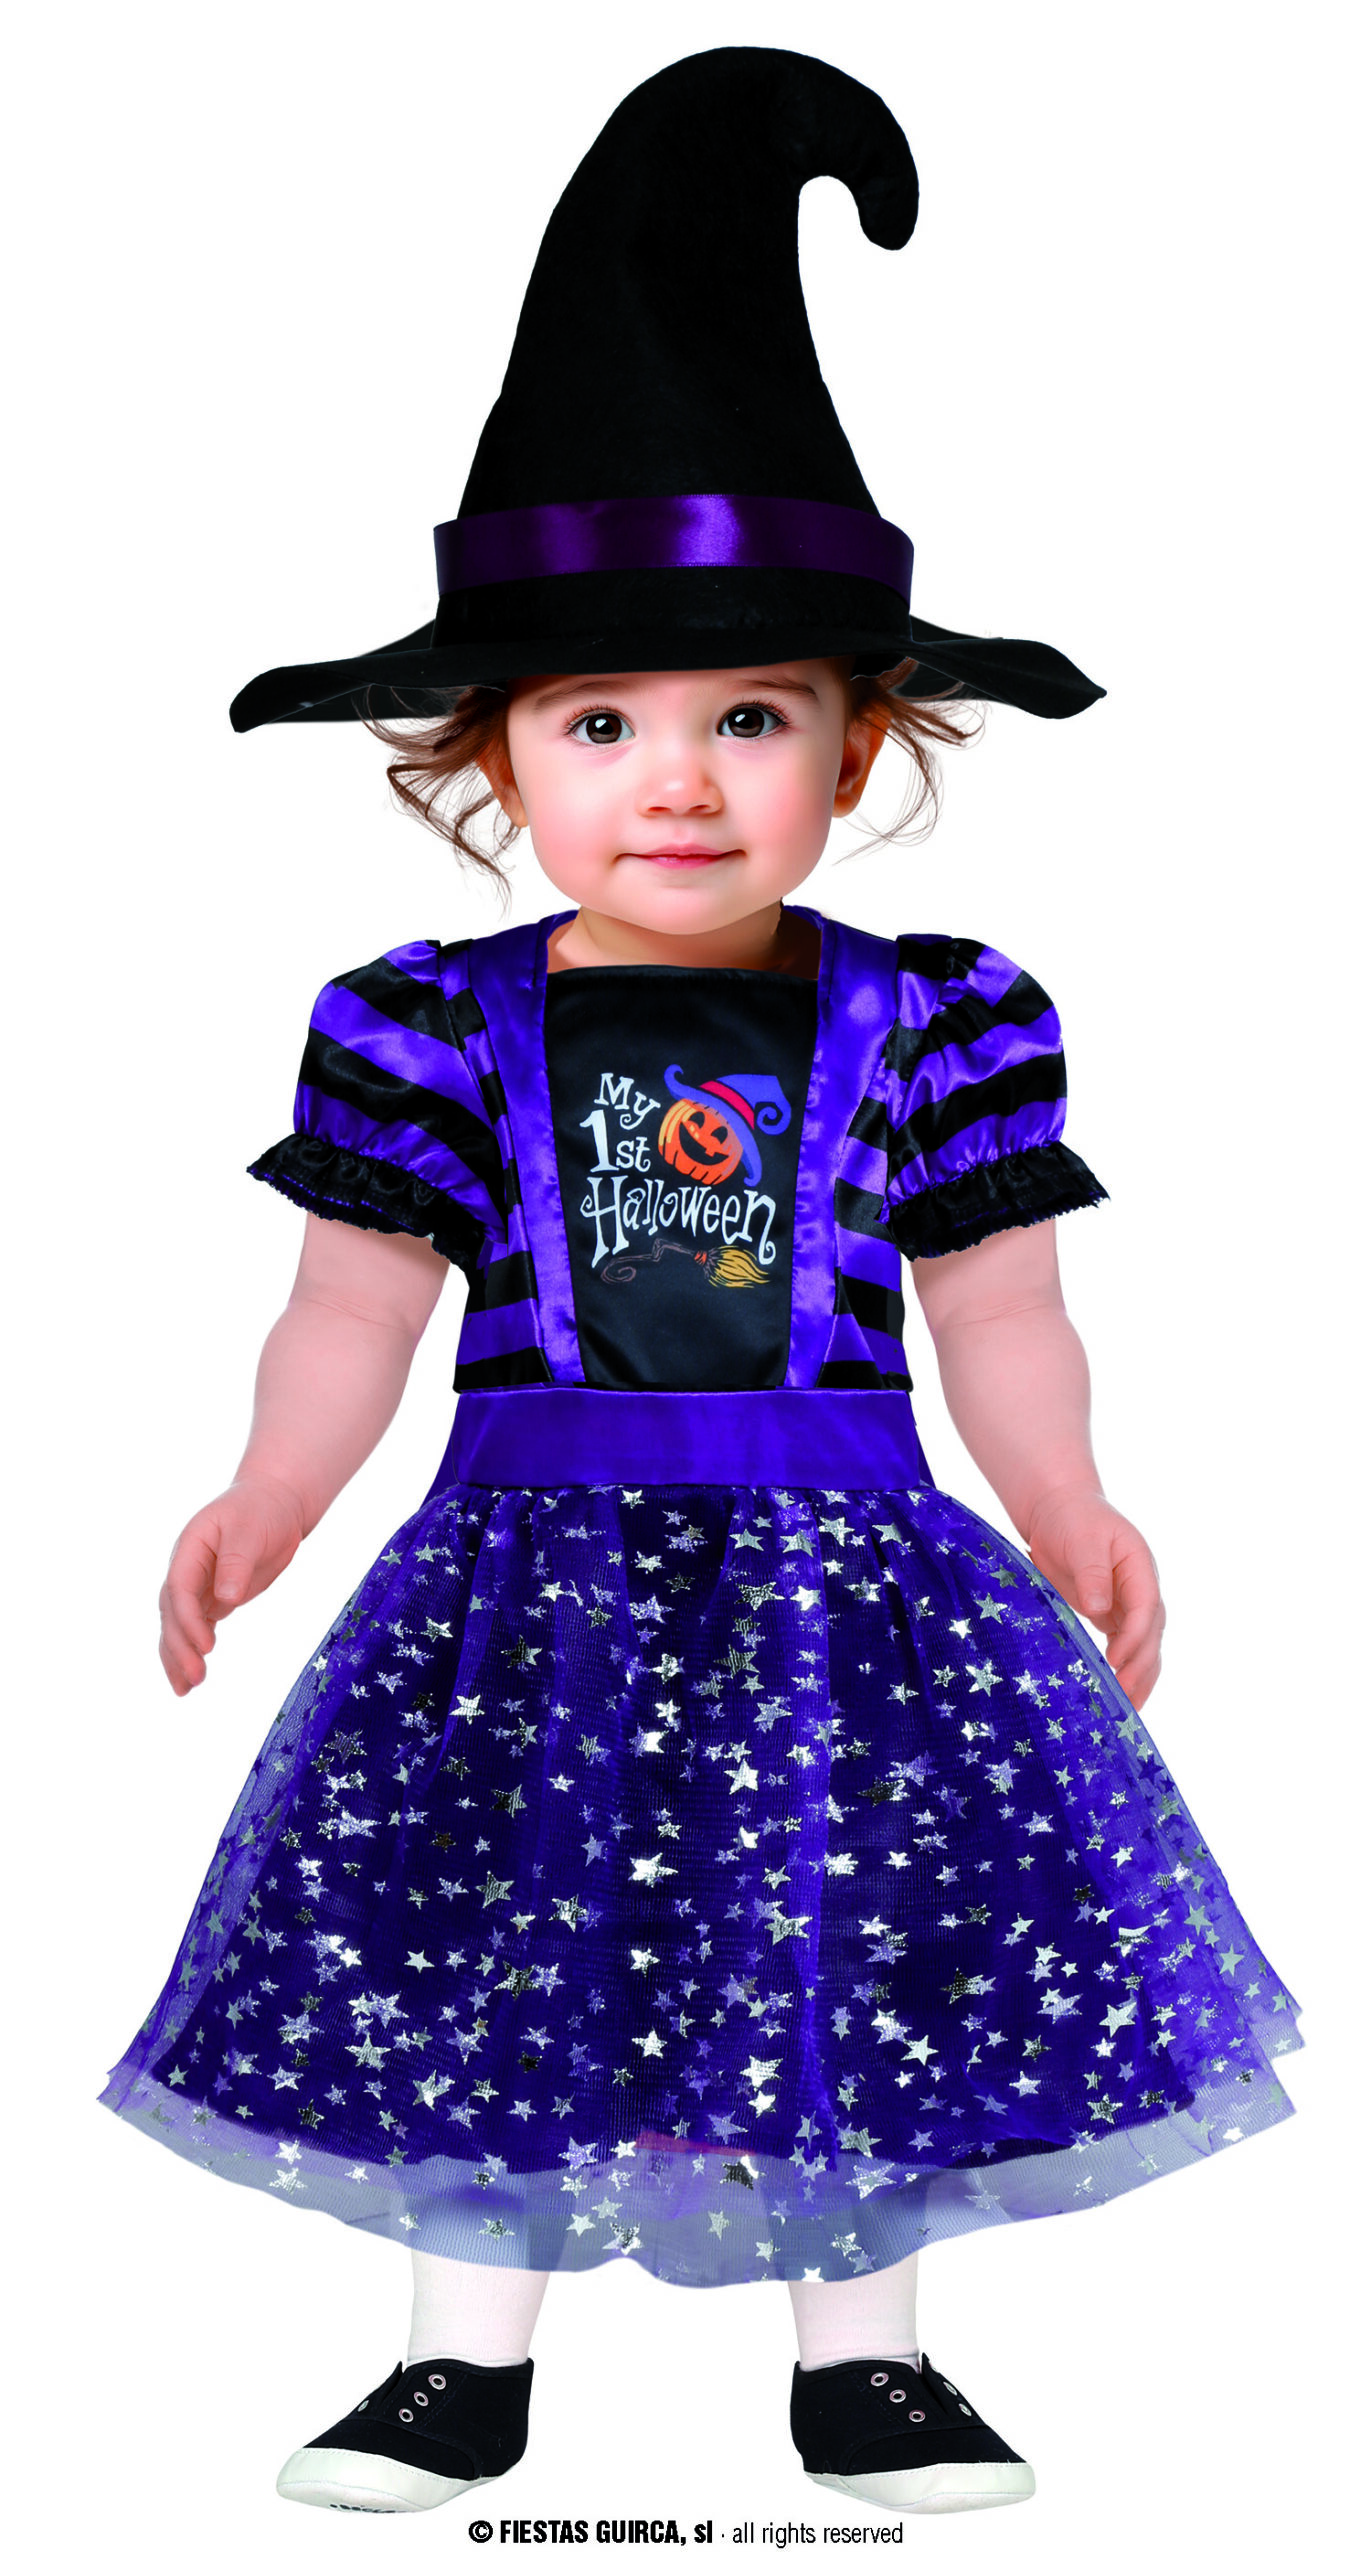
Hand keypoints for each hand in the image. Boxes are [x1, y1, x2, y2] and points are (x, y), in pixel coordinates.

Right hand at [158, 1476, 306, 1695]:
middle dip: (180, 1647)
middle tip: (195, 1679)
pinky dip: (191, 1651)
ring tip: (185, 1690)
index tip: (205, 1646)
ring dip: (178, 1656)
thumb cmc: (262, 1510)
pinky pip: (194, 1628)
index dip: (188, 1619)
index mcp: (190, 1547)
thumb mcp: (251, 1530)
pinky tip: (192, 1678)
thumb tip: (226, 1597)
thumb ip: (236, 1562)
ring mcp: (197, 1585)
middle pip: (173, 1612)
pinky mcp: (212, 1598)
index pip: (180, 1588)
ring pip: (177, 1625)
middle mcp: (187, 1568)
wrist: (274, 1503)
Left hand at [1025, 1486, 1164, 1708]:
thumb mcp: (1082, 1539)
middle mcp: (1141, 1589)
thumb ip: (1092, 1572)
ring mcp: (1128, 1604)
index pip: (1145, 1608)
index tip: (1116, 1661)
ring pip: (1143, 1647)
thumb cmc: (1071, 1519)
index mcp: (1140, 1567)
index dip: (1134, 1637)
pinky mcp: (1111, 1615)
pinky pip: (1124, 1647)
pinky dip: (1123, 1670)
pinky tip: (1116, 1694)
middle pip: (1150, 1634)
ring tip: (1129, 1712)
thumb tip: (1099, 1608)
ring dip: (1139, 1677)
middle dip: (1140, 1667)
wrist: (1059, 1510)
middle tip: (1123, 1698)